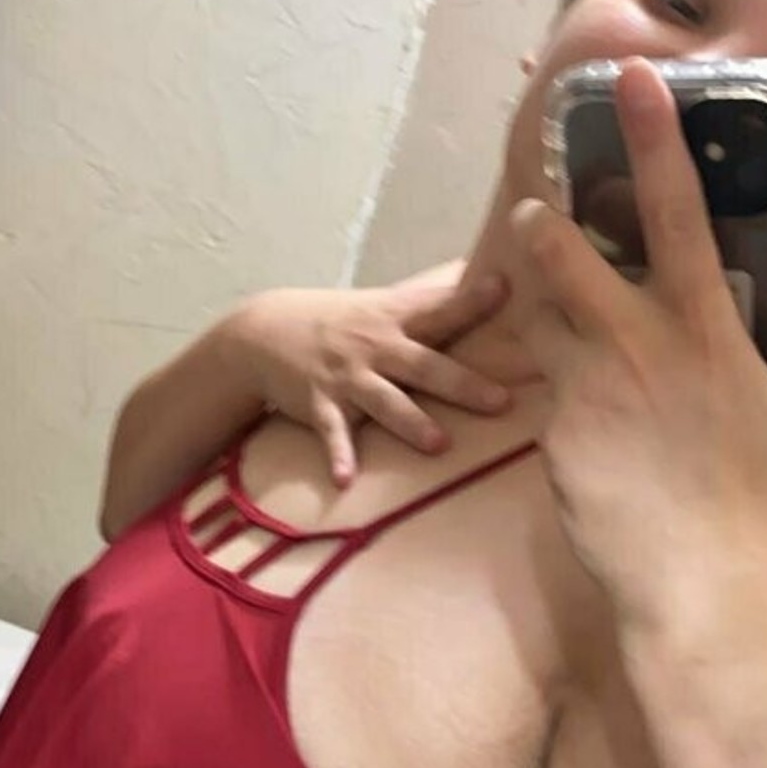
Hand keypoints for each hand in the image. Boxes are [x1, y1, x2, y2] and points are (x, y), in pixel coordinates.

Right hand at [234, 265, 512, 485]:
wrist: (262, 331)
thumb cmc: (336, 322)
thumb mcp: (378, 306)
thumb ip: (425, 307)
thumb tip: (483, 287)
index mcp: (393, 319)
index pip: (438, 307)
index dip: (470, 299)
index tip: (504, 288)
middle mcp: (374, 347)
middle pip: (425, 365)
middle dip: (463, 384)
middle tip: (502, 401)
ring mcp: (346, 376)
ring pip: (384, 401)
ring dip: (412, 423)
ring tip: (440, 445)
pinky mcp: (318, 403)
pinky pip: (331, 432)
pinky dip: (338, 455)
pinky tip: (345, 480)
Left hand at [511, 57, 766, 645]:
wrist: (696, 582)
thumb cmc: (759, 500)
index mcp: (705, 328)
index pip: (675, 212)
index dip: (655, 137)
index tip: (633, 79)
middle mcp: (636, 344)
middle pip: (564, 251)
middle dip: (545, 221)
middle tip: (542, 214)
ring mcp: (585, 387)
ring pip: (540, 313)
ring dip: (539, 297)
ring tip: (551, 303)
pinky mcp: (551, 433)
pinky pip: (545, 386)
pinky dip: (554, 382)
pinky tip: (582, 410)